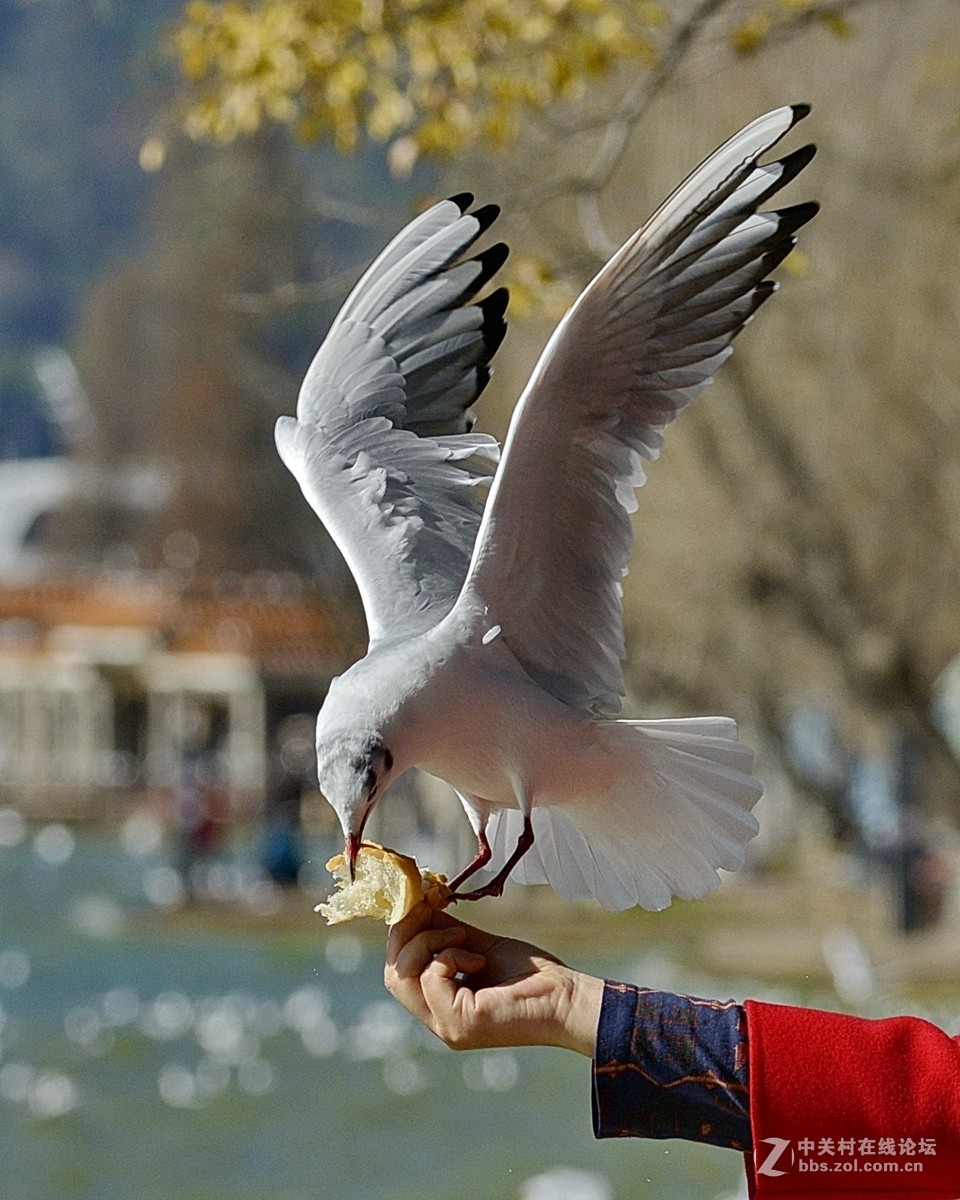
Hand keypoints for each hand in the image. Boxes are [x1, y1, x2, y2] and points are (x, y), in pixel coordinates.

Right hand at [384, 904, 602, 1055]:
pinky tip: (478, 958)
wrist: (567, 997)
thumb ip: (447, 931)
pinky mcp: (459, 1023)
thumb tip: (419, 901)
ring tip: (461, 937)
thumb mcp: (479, 945)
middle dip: (407, 931)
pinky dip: (449, 954)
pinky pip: (431, 976)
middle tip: (431, 907)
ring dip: (428, 941)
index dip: (401, 931)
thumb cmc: (532, 975)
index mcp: (441, 1005)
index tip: (418, 898)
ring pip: (402, 974)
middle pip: (393, 973)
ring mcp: (446, 1025)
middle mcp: (438, 1020)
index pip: (397, 971)